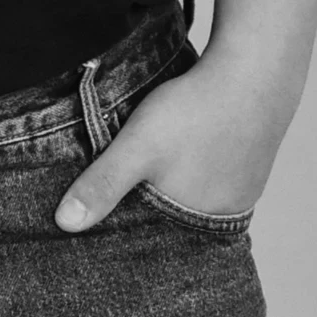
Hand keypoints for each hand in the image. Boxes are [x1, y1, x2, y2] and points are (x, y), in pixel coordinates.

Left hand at [54, 41, 297, 232]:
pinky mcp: (249, 161)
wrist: (254, 73)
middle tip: (128, 187)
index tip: (105, 225)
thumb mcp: (138, 148)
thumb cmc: (194, 113)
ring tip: (153, 166)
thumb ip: (102, 185)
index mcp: (197, 225)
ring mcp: (242, 189)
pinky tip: (184, 146)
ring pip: (195, 193)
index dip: (131, 231)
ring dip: (175, 183)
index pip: (157, 242)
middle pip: (176, 219)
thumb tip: (63, 224)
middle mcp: (224, 215)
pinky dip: (196, 164)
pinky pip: (214, 172)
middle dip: (150, 207)